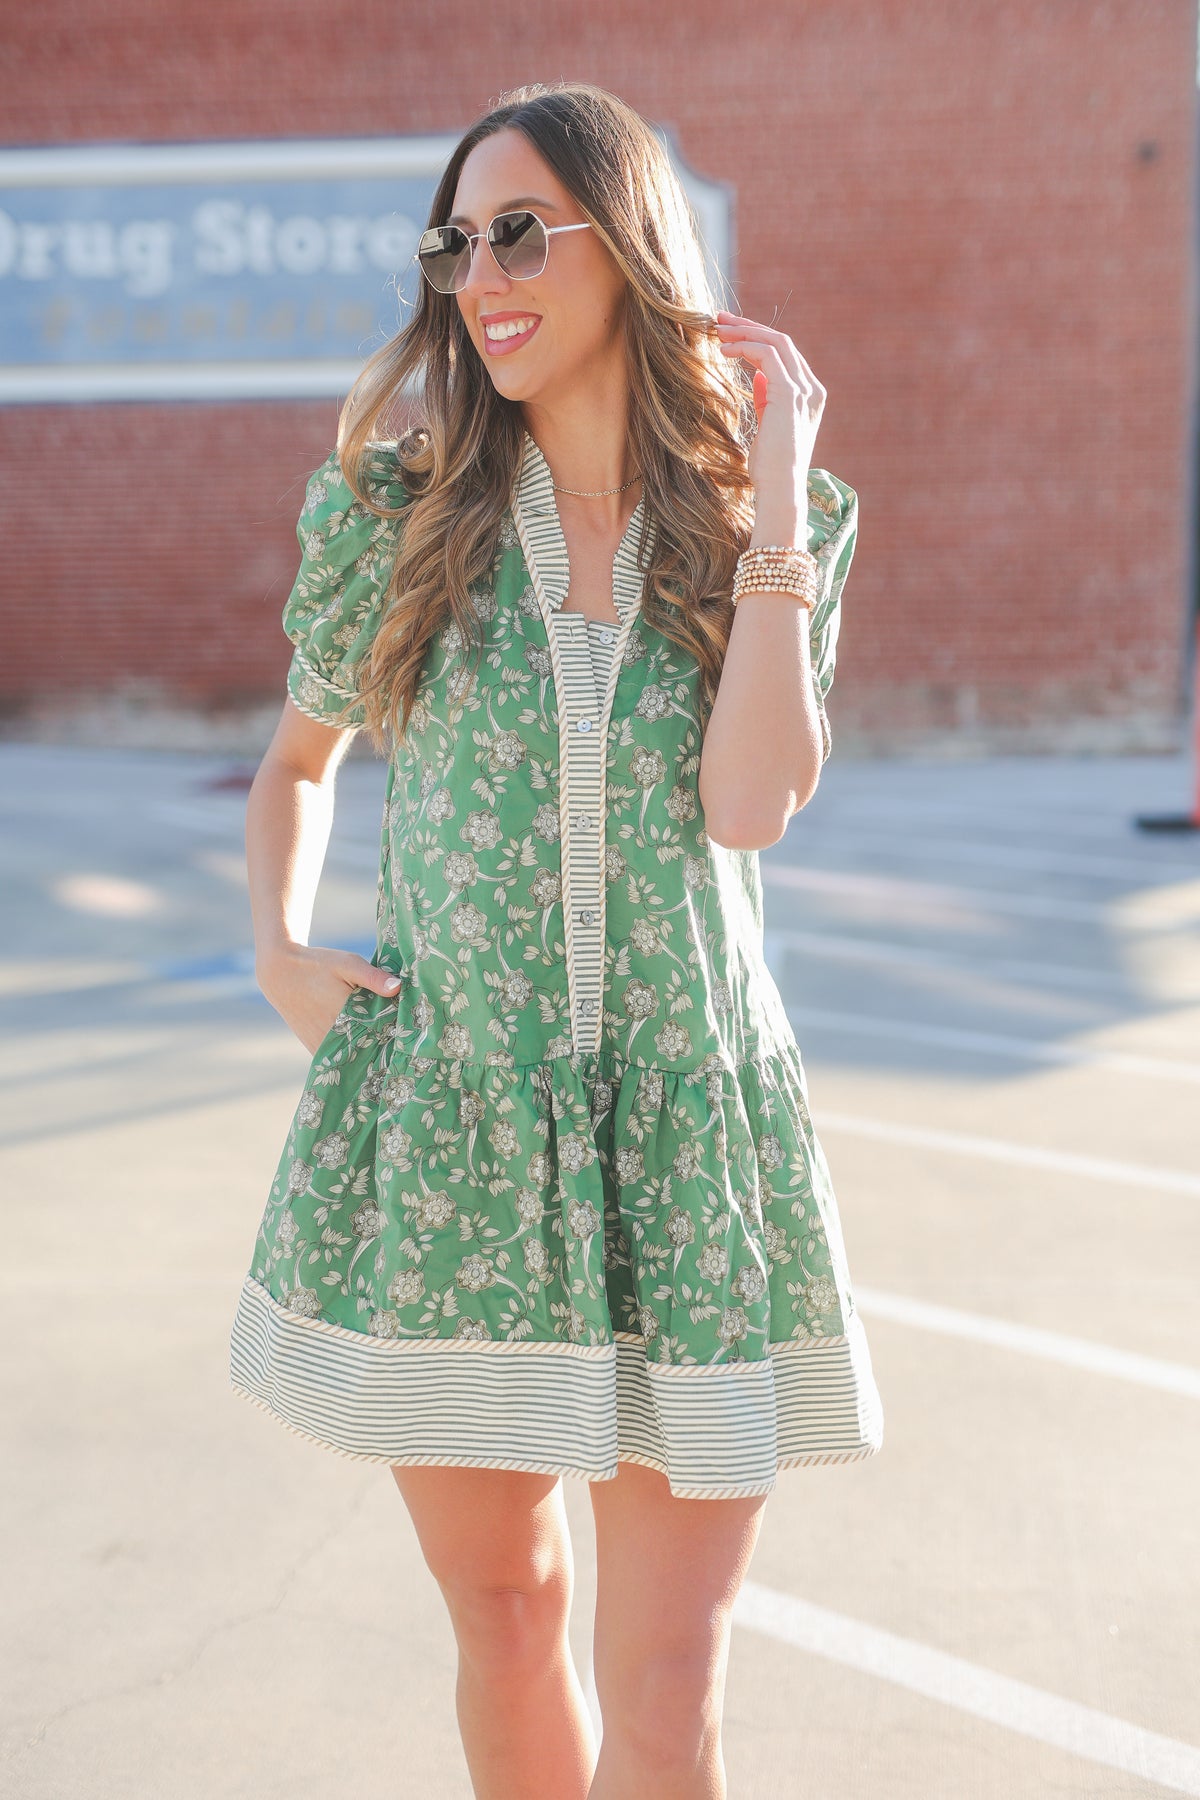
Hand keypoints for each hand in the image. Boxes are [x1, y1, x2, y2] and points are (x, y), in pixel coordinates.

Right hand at [256, 942, 401, 1054]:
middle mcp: (332, 1034)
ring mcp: (321, 1043)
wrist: (280, 972)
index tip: (412, 1041)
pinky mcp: (313, 1046)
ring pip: (350, 1057)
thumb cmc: (317, 964)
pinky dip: (349, 1057)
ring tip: (388, 1057)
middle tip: (404, 1051)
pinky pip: (336, 1059)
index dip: (395, 1039)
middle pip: (366, 1049)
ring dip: (366, 1056)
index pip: (379, 1035)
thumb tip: (398, 988)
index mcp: (345, 1015)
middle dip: (384, 1050)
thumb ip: (373, 977)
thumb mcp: (348, 964)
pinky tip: (364, 1054)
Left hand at [715, 310, 825, 542]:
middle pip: (781, 340)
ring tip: (716, 332)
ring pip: (775, 341)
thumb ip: (767, 400)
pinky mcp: (791, 393)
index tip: (729, 333)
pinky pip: (766, 354)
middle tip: (718, 319)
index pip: (784, 354)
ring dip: (743, 332)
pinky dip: (744, 347)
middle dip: (748, 326)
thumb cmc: (770, 468)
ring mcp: (804, 389)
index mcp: (809, 396)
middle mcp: (812, 388)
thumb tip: (757, 378)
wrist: (780, 489)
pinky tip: (724, 351)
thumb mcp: (768, 427)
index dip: (756, 338)